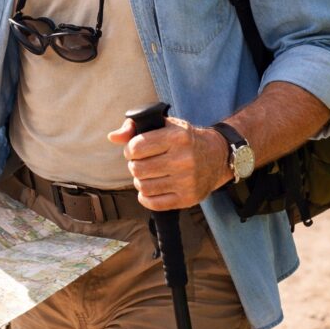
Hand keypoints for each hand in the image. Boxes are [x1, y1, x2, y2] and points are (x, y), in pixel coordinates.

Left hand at [107, 116, 229, 209]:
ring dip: (140, 181)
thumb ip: (135, 127)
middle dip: (134, 166)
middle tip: (141, 163)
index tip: (135, 150)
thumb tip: (112, 137)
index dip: (130, 149)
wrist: (217, 156)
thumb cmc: (184, 138)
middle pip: (138, 169)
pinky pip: (154, 204)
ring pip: (144, 187)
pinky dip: (146, 198)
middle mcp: (183, 159)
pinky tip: (150, 189)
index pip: (136, 147)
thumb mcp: (164, 124)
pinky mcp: (188, 198)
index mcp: (177, 137)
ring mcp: (187, 181)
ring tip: (147, 175)